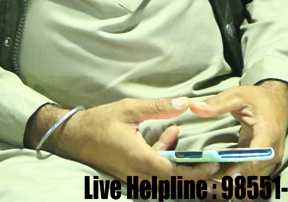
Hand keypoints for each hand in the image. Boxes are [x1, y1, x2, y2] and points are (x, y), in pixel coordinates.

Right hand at [24, 98, 218, 182]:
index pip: (175, 173)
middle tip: (215, 164)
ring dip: (182, 166)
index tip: (213, 163)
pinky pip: (155, 174)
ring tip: (188, 142)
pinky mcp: (131, 174)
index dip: (196, 171)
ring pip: (166, 181)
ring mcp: (134, 176)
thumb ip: (158, 108)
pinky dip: (166, 159)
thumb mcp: (129, 109)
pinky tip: (170, 135)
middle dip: (196, 175)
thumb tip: (185, 103)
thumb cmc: (99, 122)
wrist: (73, 136)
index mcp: (139, 158)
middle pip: (175, 183)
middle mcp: (138, 173)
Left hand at [188, 82, 287, 179]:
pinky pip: (250, 180)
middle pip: (255, 176)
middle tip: (206, 183)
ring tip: (207, 185)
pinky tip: (215, 183)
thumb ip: (218, 103)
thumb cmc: (257, 99)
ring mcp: (269, 161)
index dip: (244, 167)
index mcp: (268, 134)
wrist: (278, 103)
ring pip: (252, 183)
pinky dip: (235, 185)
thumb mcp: (237, 95)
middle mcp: (272, 153)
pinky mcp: (262, 165)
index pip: (259, 156)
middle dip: (232, 182)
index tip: (227, 175)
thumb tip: (195, 108)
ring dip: (232, 188)